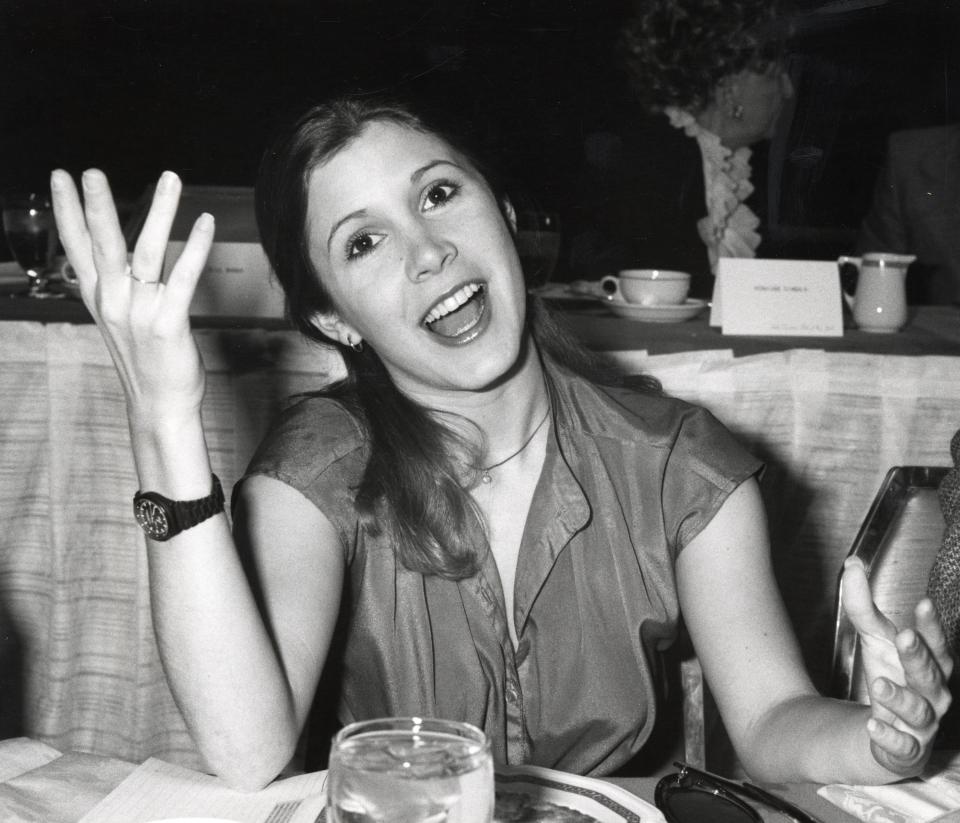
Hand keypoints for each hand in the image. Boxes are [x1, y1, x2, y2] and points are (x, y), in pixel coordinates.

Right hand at [50, 169, 214, 424]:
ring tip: (169, 178)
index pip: (77, 248)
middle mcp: (113, 302)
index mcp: (99, 299)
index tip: (60, 177)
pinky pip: (183, 277)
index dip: (68, 212)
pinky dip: (196, 247)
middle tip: (90, 172)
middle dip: (96, 206)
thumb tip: (126, 260)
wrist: (159, 407)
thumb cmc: (147, 362)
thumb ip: (120, 288)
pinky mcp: (168, 323)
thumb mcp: (123, 321)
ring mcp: (139, 312)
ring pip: (146, 252)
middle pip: (102, 245)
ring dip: (158, 211)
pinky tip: (205, 221)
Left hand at [842, 557, 953, 775]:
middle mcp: (931, 696)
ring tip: (880, 683)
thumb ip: (863, 604)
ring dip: (900, 698)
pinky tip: (873, 726)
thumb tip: (853, 563)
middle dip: (919, 656)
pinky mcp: (904, 751)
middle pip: (930, 676)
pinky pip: (901, 746)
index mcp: (929, 667)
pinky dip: (889, 737)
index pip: (936, 645)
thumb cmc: (890, 679)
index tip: (923, 603)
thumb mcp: (874, 640)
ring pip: (918, 712)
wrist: (881, 733)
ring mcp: (921, 725)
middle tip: (904, 637)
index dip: (931, 626)